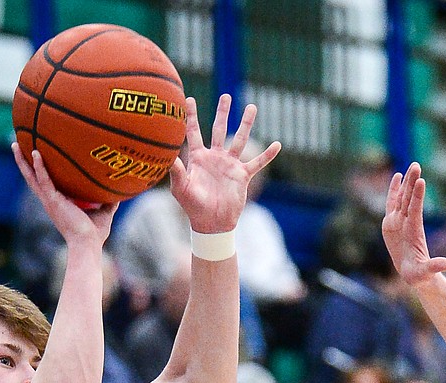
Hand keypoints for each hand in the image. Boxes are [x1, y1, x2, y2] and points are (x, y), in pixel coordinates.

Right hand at [12, 145, 117, 246]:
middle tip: (15, 145)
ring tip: (14, 144)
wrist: (88, 244)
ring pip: (31, 177)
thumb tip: (120, 191)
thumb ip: (109, 202)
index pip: (44, 183)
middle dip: (23, 162)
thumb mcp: (104, 213)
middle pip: (31, 177)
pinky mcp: (52, 201)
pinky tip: (35, 153)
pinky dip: (39, 167)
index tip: (34, 156)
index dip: (38, 170)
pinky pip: (44, 180)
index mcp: (58, 202)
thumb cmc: (94, 233)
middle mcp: (49, 200)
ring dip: (22, 160)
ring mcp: (49, 200)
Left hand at [170, 94, 280, 234]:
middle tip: (226, 96)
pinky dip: (267, 155)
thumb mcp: (181, 188)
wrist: (212, 223)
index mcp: (198, 158)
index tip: (188, 99)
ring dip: (246, 124)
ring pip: (239, 140)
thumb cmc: (193, 206)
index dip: (191, 116)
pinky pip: (257, 163)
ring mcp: (230, 165)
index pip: (193, 132)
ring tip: (252, 107)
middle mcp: (215, 157)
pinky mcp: (242, 175)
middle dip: (223, 113)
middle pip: (219, 129)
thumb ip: (177, 171)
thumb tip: (167, 155)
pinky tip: (277, 144)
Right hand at [381, 163, 445, 285]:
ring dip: (405, 182)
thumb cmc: (420, 275)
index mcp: (414, 232)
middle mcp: (407, 223)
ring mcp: (399, 221)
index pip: (415, 210)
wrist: (414, 273)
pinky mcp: (391, 223)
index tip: (420, 181)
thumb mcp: (426, 272)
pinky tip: (397, 176)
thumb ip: (435, 266)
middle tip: (416, 165)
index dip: (417, 197)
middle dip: (412, 182)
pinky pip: (392, 203)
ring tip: (410, 166)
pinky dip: (393, 190)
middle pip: (409, 199)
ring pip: (401, 198)